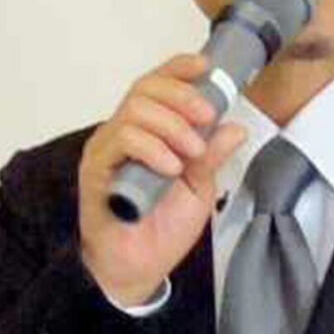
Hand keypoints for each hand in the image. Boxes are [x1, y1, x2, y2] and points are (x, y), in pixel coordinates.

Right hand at [78, 53, 246, 305]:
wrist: (139, 267)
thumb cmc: (164, 225)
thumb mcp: (199, 186)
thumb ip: (212, 155)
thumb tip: (236, 127)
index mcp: (150, 129)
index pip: (158, 84)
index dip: (179, 69)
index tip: (206, 67)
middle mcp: (124, 130)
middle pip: (146, 88)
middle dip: (183, 96)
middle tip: (207, 118)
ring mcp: (108, 147)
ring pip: (134, 109)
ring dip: (171, 125)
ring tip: (191, 153)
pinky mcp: (96, 168)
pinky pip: (122, 139)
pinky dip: (152, 147)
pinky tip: (171, 167)